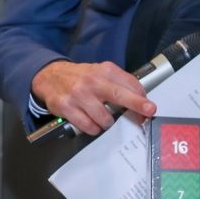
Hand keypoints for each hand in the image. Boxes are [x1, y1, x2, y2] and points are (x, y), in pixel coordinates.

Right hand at [31, 61, 156, 135]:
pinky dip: (93, 128)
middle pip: (119, 95)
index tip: (148, 108)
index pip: (129, 83)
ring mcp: (79, 95)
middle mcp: (92, 81)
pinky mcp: (67, 107)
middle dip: (137, 104)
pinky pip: (88, 126)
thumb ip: (120, 84)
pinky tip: (91, 121)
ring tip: (101, 116)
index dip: (141, 98)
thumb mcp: (101, 73)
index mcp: (105, 70)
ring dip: (107, 123)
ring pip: (104, 118)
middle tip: (148, 111)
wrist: (50, 76)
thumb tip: (140, 100)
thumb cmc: (82, 78)